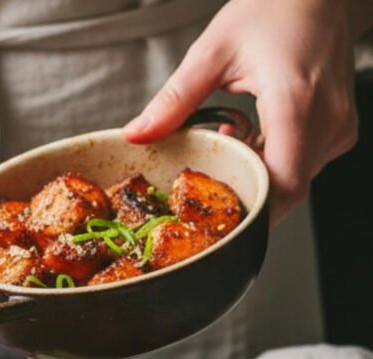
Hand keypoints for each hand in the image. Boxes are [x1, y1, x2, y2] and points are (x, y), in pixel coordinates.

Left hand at [123, 0, 365, 222]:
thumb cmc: (272, 8)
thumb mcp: (212, 52)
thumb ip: (173, 100)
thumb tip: (136, 135)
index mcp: (296, 104)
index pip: (283, 187)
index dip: (250, 213)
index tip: (214, 220)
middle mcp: (326, 121)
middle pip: (284, 189)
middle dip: (241, 190)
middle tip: (206, 171)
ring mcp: (338, 126)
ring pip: (293, 179)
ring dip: (254, 172)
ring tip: (227, 136)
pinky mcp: (338, 127)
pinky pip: (302, 162)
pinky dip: (270, 158)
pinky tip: (248, 132)